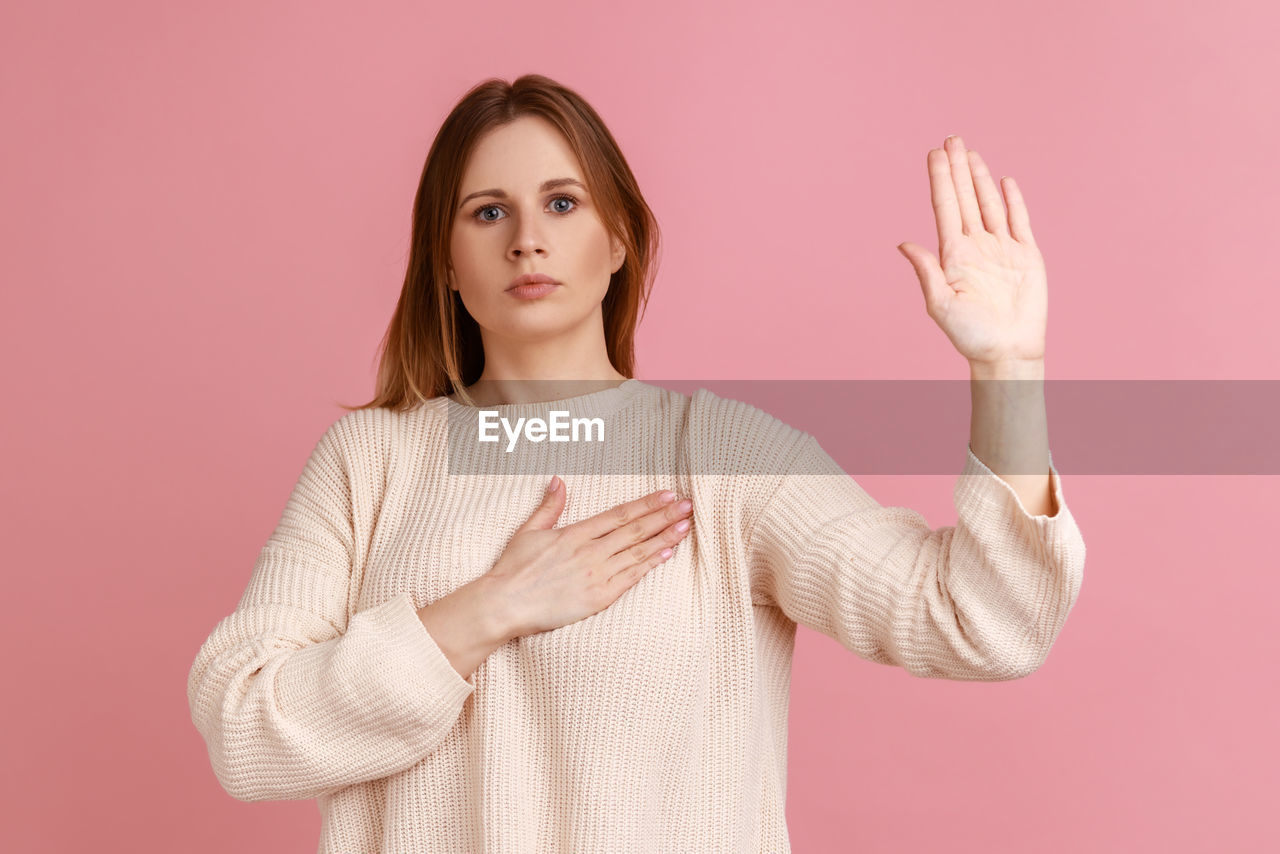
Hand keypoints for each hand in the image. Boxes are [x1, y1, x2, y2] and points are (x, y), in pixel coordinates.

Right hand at [482, 478, 694, 637]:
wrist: (505, 603)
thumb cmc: (513, 569)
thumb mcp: (529, 531)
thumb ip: (549, 506)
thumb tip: (559, 481)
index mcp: (575, 533)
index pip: (619, 514)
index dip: (645, 504)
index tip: (667, 495)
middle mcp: (589, 551)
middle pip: (635, 530)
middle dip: (664, 516)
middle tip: (688, 506)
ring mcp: (596, 574)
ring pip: (637, 552)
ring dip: (664, 537)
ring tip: (685, 527)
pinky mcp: (598, 597)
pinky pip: (630, 578)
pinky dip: (649, 564)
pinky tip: (666, 554)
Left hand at [897, 135, 1047, 365]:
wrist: (1007, 352)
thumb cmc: (970, 336)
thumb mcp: (940, 305)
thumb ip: (926, 272)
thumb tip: (904, 243)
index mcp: (953, 255)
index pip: (945, 207)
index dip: (940, 179)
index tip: (934, 153)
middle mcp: (976, 247)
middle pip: (965, 198)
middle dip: (957, 169)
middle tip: (951, 138)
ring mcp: (1002, 249)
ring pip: (990, 204)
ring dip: (980, 178)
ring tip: (971, 153)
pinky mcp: (1026, 256)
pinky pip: (1020, 221)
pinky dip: (1013, 200)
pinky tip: (1004, 180)